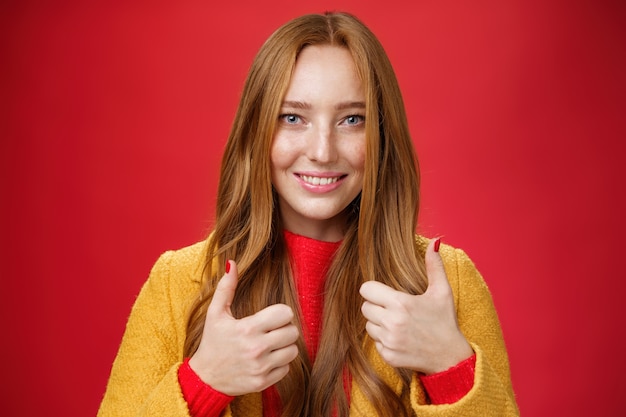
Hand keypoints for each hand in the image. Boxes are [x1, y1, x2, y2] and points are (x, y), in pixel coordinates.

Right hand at [189, 260, 299, 394]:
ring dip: (284, 347)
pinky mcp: (263, 382)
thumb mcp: (215, 314)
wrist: (205, 378)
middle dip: (284, 329)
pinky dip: (280, 363)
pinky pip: (287, 368)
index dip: (280, 313)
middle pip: (292, 332)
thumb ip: (226, 288)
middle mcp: (256, 349)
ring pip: (293, 350)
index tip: (272, 316)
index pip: (285, 314)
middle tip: (272, 330)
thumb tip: (232, 263)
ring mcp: (261, 367)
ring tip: (270, 345)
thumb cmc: (212, 342)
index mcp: (247, 329)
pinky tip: (266, 360)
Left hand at [360, 239, 472, 373]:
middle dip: (376, 306)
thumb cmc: (445, 322)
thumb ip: (434, 265)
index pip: (366, 290)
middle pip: (365, 307)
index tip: (385, 293)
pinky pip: (375, 342)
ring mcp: (389, 341)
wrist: (451, 358)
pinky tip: (401, 338)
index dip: (374, 290)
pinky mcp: (388, 356)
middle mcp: (391, 322)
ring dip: (379, 324)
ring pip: (368, 325)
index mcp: (401, 303)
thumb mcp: (442, 292)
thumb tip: (436, 240)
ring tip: (398, 324)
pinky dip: (384, 340)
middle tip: (394, 309)